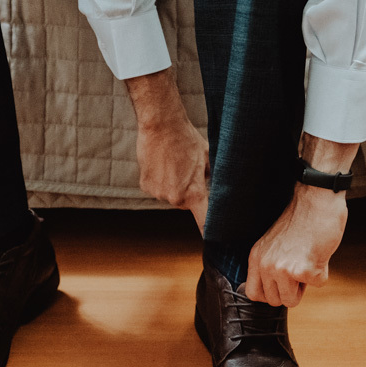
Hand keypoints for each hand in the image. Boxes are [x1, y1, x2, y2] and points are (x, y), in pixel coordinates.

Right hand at [125, 69, 209, 231]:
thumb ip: (212, 179)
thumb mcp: (208, 159)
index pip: (204, 222)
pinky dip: (160, 179)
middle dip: (189, 191)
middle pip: (185, 204)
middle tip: (187, 170)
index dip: (209, 231)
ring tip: (173, 163)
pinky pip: (157, 188)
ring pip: (170, 195)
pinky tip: (162, 163)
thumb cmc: (187, 139)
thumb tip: (220, 191)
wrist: (161, 125)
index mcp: (194, 193)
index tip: (214, 241)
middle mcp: (174, 198)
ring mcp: (158, 194)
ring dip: (173, 184)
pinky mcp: (145, 186)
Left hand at [246, 136, 357, 306]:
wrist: (317, 200)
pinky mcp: (305, 270)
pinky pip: (318, 285)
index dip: (271, 293)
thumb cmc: (301, 220)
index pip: (254, 294)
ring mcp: (284, 269)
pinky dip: (324, 272)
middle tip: (300, 266)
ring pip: (293, 300)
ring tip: (308, 259)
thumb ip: (268, 265)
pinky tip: (320, 252)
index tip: (282, 285)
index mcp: (256, 257)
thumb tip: (272, 291)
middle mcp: (266, 264)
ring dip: (305, 283)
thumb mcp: (273, 243)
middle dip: (291, 290)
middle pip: (276, 300)